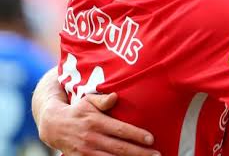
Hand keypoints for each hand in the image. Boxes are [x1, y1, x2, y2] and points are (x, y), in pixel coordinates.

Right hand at [38, 92, 157, 155]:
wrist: (54, 126)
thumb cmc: (78, 110)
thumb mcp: (88, 100)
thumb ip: (102, 99)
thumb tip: (115, 96)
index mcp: (95, 122)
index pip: (120, 130)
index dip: (136, 135)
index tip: (151, 139)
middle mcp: (91, 138)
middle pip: (120, 147)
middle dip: (140, 152)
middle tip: (157, 154)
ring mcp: (86, 151)